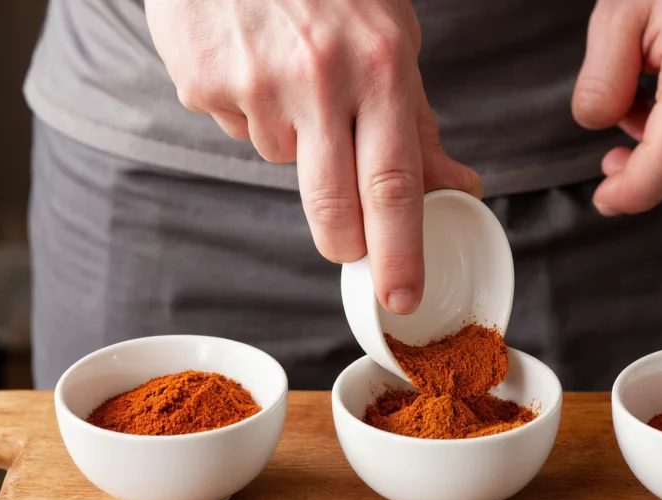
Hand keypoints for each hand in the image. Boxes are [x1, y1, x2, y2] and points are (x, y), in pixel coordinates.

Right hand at [145, 0, 482, 313]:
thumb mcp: (393, 40)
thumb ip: (419, 123)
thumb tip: (457, 188)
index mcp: (381, 67)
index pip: (395, 184)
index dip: (400, 251)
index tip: (401, 297)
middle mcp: (319, 79)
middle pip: (333, 205)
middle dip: (345, 242)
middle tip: (349, 243)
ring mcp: (255, 84)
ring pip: (284, 160)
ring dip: (296, 141)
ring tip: (294, 78)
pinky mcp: (204, 84)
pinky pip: (238, 128)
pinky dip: (253, 111)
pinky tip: (254, 64)